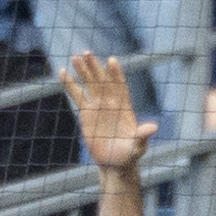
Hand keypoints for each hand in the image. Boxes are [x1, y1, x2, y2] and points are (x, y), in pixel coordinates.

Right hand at [63, 51, 157, 168]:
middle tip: (87, 52)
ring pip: (90, 85)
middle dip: (95, 67)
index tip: (111, 61)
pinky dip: (70, 84)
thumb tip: (153, 127)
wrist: (115, 163)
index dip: (116, 74)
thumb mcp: (138, 146)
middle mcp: (111, 103)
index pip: (120, 87)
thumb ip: (143, 136)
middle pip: (103, 81)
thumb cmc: (129, 155)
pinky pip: (77, 95)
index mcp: (124, 108)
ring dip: (83, 71)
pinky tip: (62, 72)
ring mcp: (98, 106)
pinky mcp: (86, 113)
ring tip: (74, 57)